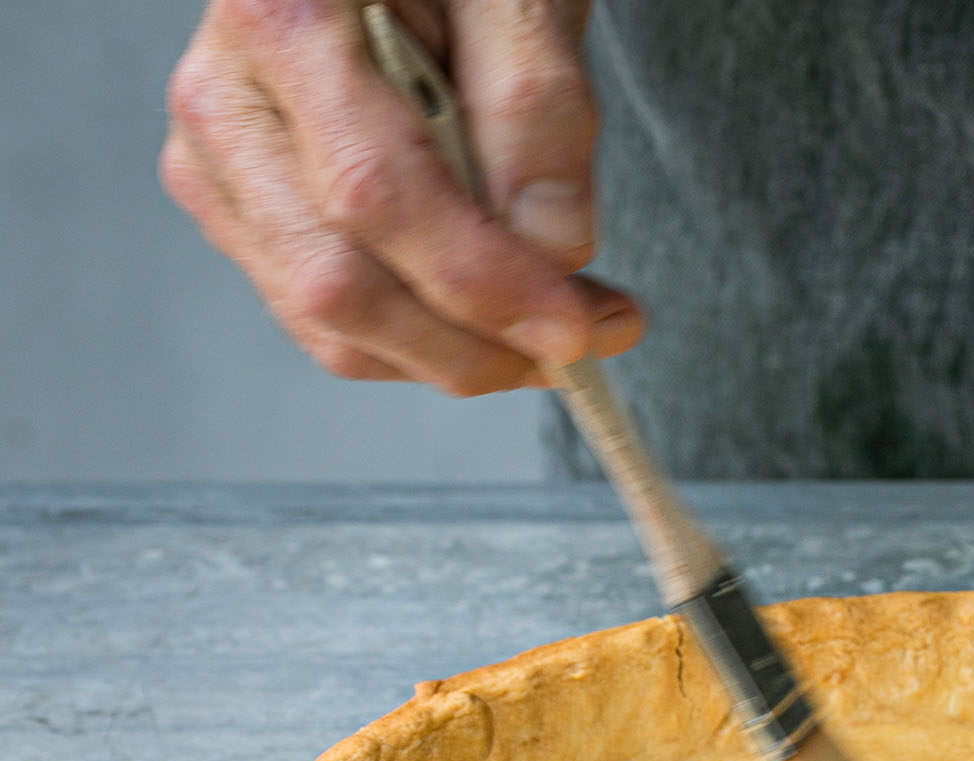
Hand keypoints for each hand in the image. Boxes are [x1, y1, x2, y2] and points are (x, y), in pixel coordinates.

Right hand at [160, 0, 641, 396]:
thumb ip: (534, 106)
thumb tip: (551, 246)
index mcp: (282, 17)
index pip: (375, 193)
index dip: (483, 281)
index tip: (575, 326)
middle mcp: (227, 99)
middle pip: (338, 283)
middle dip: (476, 344)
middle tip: (590, 336)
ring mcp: (222, 164)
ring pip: (332, 324)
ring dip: (458, 354)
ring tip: (557, 319)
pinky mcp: (243, 211)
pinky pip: (331, 321)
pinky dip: (425, 341)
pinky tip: (496, 310)